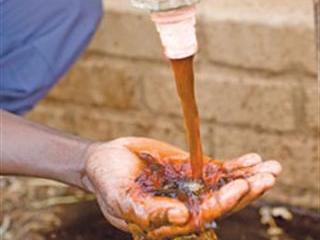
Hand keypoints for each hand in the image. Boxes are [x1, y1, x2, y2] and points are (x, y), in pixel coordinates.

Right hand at [82, 137, 280, 238]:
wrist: (106, 159)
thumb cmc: (108, 181)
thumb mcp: (120, 197)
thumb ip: (148, 211)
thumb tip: (182, 217)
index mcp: (169, 221)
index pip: (201, 217)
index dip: (223, 203)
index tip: (242, 187)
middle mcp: (184, 206)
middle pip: (222, 203)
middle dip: (247, 191)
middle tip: (269, 177)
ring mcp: (190, 187)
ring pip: (224, 185)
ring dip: (250, 177)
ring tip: (273, 168)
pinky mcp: (190, 169)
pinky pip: (217, 168)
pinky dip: (237, 164)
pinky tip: (254, 157)